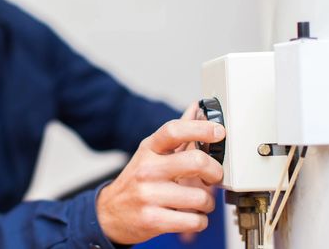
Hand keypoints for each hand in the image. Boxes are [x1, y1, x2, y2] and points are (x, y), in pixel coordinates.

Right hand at [96, 111, 224, 244]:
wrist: (110, 213)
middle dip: (215, 171)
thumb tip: (197, 107)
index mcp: (149, 149)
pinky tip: (191, 216)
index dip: (201, 129)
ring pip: (200, 197)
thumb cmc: (137, 181)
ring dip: (208, 202)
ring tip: (199, 202)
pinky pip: (194, 221)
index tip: (219, 132)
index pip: (174, 130)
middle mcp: (147, 169)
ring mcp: (148, 195)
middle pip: (195, 161)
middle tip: (215, 176)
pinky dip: (200, 221)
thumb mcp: (152, 153)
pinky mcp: (152, 220)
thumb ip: (177, 133)